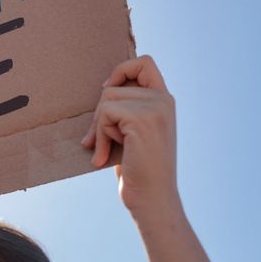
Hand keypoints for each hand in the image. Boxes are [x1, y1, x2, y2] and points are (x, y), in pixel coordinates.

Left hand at [81, 55, 180, 219]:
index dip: (121, 70)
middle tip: (95, 141)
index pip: (144, 62)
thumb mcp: (134, 132)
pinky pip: (105, 114)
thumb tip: (102, 88)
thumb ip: (127, 109)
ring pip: (106, 100)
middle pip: (113, 86)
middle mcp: (164, 100)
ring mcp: (156, 109)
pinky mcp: (143, 120)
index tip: (107, 91)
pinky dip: (98, 136)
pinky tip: (103, 157)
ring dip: (98, 128)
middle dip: (99, 115)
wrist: (152, 199)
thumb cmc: (139, 169)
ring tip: (104, 151)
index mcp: (165, 101)